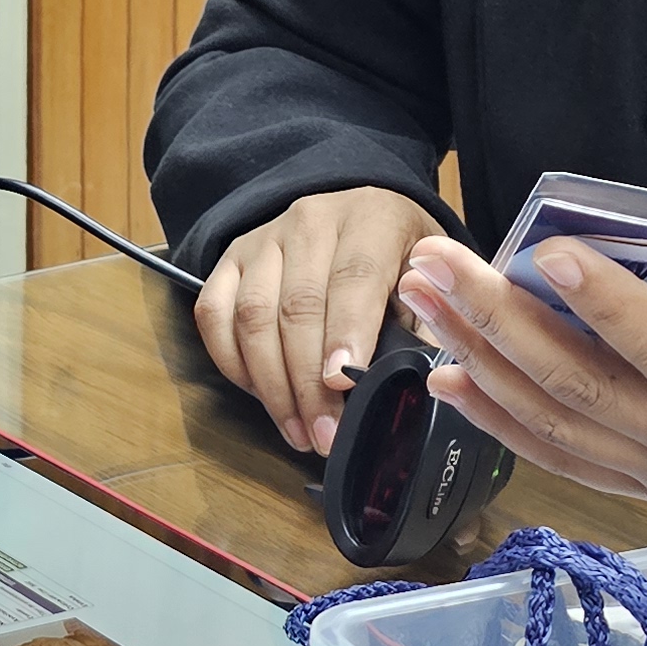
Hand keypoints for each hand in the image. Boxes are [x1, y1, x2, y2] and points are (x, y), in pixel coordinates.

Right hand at [191, 187, 445, 455]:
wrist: (364, 212)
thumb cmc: (400, 257)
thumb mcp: (432, 280)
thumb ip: (429, 324)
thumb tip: (422, 380)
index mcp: (372, 220)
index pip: (353, 276)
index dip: (346, 332)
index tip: (343, 381)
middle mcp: (312, 222)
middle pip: (298, 305)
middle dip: (309, 381)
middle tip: (324, 433)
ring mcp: (265, 239)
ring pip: (252, 314)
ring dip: (271, 384)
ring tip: (297, 430)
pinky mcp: (232, 258)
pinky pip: (214, 314)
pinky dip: (232, 362)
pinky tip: (261, 397)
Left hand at [393, 235, 646, 523]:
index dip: (613, 308)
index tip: (553, 252)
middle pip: (588, 385)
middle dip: (503, 321)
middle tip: (436, 260)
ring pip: (561, 419)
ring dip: (483, 358)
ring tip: (420, 298)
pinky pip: (567, 455)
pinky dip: (504, 420)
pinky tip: (449, 381)